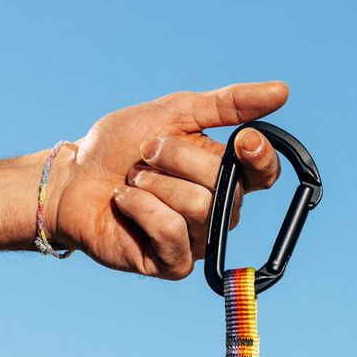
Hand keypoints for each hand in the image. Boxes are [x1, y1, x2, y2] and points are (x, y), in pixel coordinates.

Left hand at [47, 81, 287, 279]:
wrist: (75, 177)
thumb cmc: (122, 147)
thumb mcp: (175, 113)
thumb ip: (227, 105)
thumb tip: (282, 92)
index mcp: (226, 176)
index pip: (264, 174)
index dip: (260, 159)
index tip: (243, 140)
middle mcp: (218, 212)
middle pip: (225, 186)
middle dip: (177, 159)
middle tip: (145, 155)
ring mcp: (197, 241)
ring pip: (199, 207)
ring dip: (155, 184)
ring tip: (134, 182)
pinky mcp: (173, 264)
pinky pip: (172, 231)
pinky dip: (141, 208)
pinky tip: (124, 202)